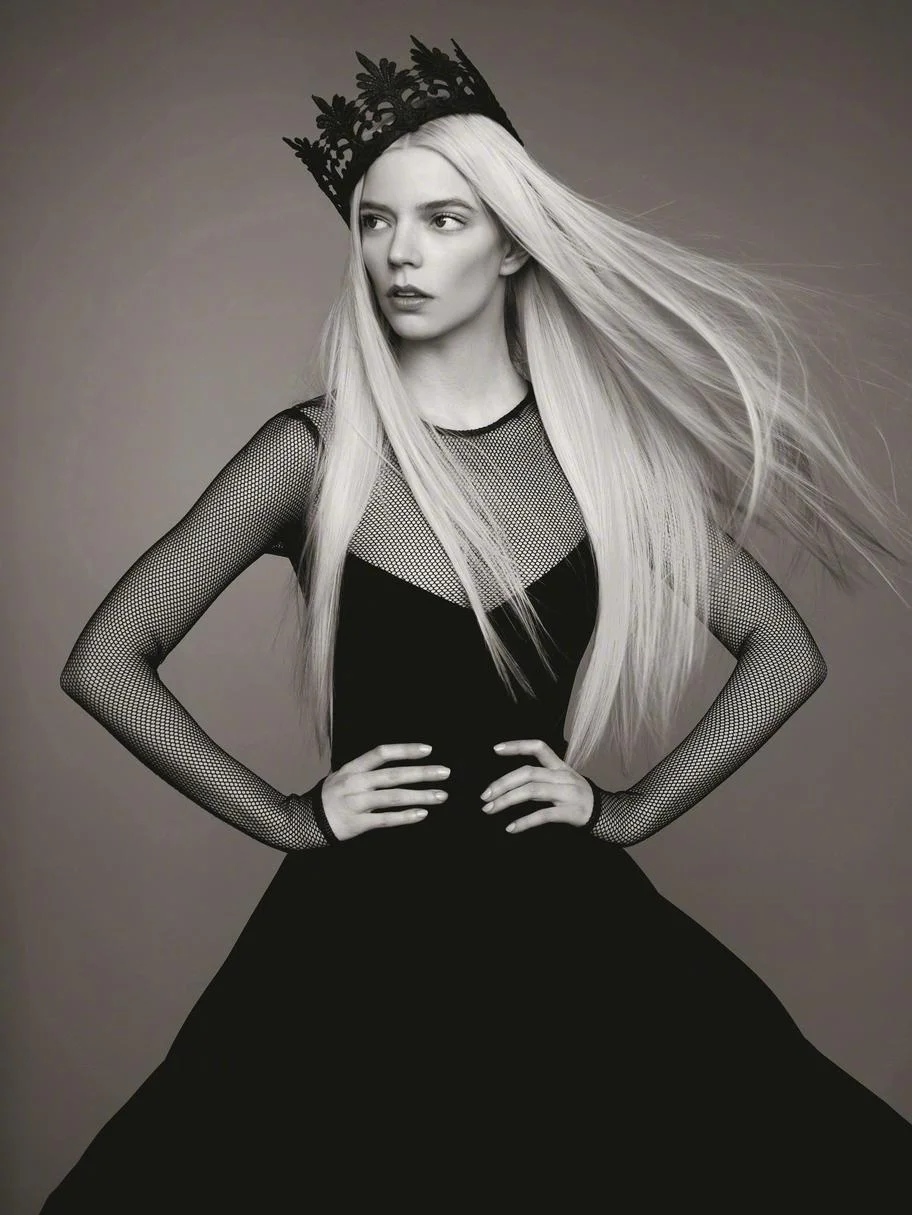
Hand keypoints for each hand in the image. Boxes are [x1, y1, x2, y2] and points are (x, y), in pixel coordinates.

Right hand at [321, 742, 448, 841]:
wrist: (303, 822)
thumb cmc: (329, 797)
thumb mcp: (342, 776)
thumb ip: (365, 771)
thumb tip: (396, 764)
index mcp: (352, 768)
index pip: (381, 753)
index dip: (405, 750)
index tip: (428, 749)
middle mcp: (355, 783)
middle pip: (393, 775)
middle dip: (422, 773)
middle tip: (445, 772)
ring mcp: (355, 803)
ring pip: (393, 797)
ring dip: (420, 796)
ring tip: (441, 795)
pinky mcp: (357, 824)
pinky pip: (385, 819)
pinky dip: (405, 816)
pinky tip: (422, 813)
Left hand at [480, 739, 593, 832]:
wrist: (608, 815)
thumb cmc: (579, 797)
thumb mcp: (564, 780)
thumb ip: (542, 779)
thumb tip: (512, 784)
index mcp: (560, 766)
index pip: (539, 747)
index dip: (517, 746)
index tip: (496, 749)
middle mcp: (563, 776)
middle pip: (528, 773)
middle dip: (503, 783)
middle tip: (484, 795)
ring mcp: (567, 794)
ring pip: (532, 791)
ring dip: (507, 800)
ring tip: (490, 809)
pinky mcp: (569, 812)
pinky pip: (543, 815)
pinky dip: (524, 822)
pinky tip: (510, 827)